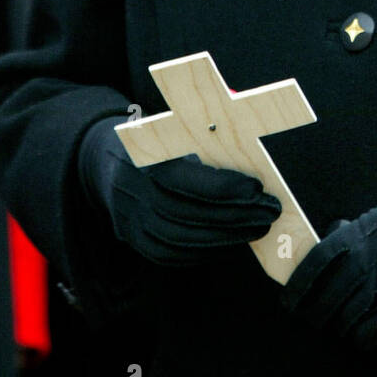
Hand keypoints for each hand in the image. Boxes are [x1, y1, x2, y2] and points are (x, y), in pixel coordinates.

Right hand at [78, 118, 280, 265]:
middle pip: (185, 213)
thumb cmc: (156, 138)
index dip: (221, 187)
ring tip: (259, 228)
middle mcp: (130, 191)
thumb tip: (252, 129)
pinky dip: (206, 251)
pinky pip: (172, 254)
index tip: (256, 188)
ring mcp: (129, 220)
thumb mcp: (176, 123)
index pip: (182, 178)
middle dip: (233, 216)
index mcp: (141, 156)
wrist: (106, 162)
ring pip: (179, 239)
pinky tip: (233, 241)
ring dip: (226, 237)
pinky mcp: (134, 240)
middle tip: (269, 212)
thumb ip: (208, 127)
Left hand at [282, 182, 376, 350]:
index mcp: (376, 220)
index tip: (290, 299)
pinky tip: (363, 341)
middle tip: (311, 322)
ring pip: (354, 307)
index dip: (303, 281)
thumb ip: (371, 223)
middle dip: (317, 309)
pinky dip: (367, 336)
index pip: (324, 253)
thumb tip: (335, 233)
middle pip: (334, 285)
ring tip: (339, 332)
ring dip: (341, 325)